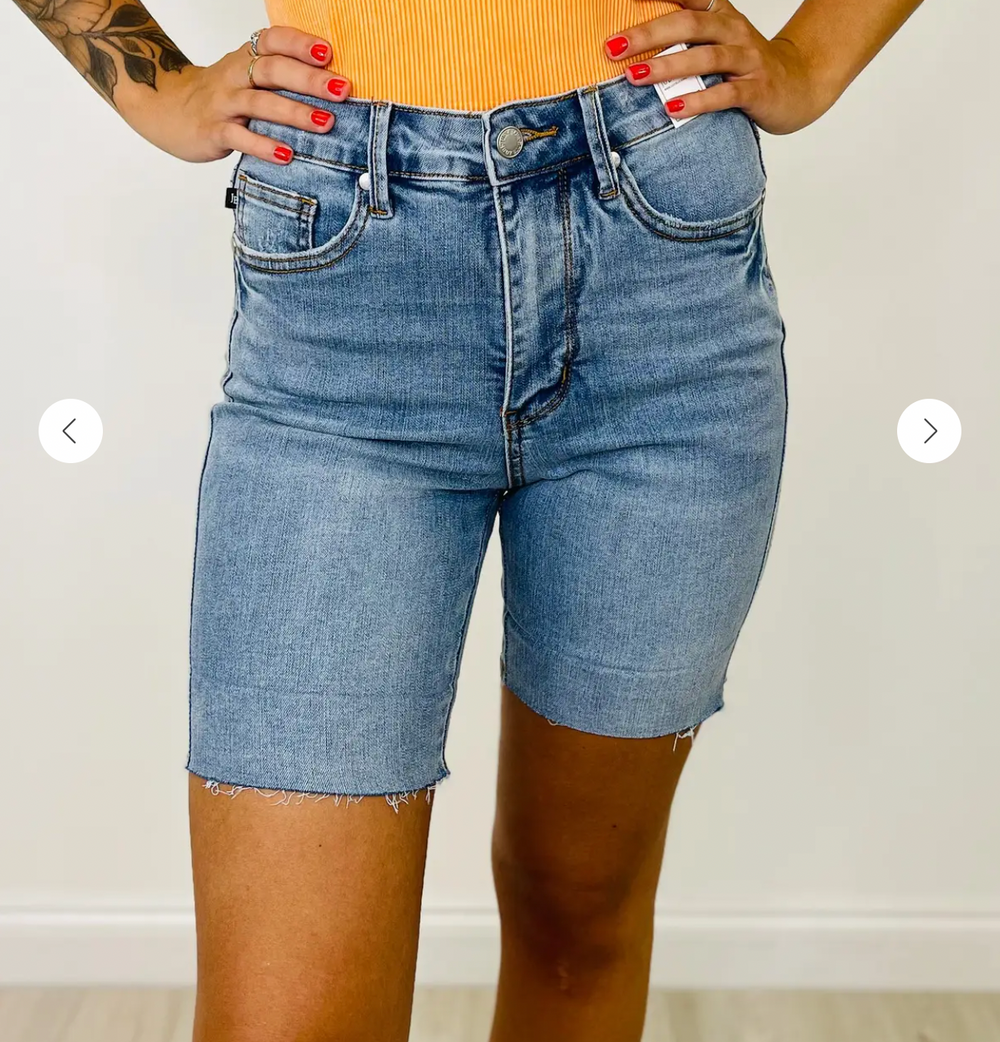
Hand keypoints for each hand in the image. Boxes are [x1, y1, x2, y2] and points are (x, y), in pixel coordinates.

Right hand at [123, 27, 352, 163]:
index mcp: (245, 57)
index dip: (299, 43)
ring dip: (294, 112)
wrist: (166, 109)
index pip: (272, 40)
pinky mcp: (213, 130)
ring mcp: (223, 103)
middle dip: (309, 79)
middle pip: (272, 70)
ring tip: (324, 122)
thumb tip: (330, 85)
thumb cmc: (220, 96)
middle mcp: (234, 75)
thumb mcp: (246, 76)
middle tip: (341, 90)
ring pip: (260, 103)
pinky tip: (286, 155)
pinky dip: (264, 146)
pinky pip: (240, 137)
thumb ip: (279, 76)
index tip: (328, 53)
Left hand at [604, 0, 827, 134]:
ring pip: (706, 57)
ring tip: (635, 76)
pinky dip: (698, 101)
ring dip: (667, 66)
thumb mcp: (716, 41)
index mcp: (720, 15)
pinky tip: (673, 108)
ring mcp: (747, 59)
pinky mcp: (756, 90)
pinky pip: (725, 94)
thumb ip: (683, 36)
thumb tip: (632, 43)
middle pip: (688, 25)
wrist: (798, 86)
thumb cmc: (744, 66)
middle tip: (613, 47)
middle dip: (647, 34)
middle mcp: (733, 31)